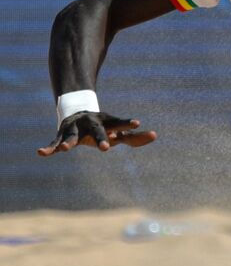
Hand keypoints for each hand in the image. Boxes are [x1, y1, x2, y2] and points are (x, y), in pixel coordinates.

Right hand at [37, 111, 156, 156]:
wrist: (77, 112)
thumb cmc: (103, 126)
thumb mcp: (118, 132)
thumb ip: (135, 137)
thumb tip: (154, 136)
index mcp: (107, 123)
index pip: (119, 124)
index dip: (128, 123)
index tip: (138, 123)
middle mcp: (91, 124)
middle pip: (98, 131)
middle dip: (101, 139)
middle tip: (106, 149)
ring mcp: (76, 128)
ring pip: (73, 136)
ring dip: (69, 143)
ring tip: (64, 150)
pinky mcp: (63, 134)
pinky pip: (55, 142)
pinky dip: (49, 148)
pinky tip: (41, 153)